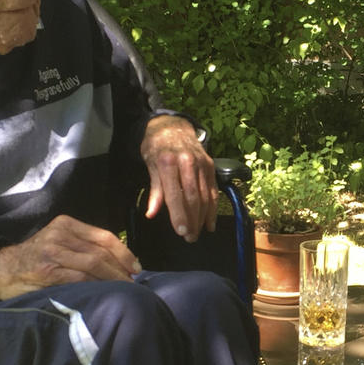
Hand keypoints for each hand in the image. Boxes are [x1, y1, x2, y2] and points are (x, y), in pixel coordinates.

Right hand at [0, 214, 140, 300]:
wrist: (0, 270)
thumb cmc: (35, 259)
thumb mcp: (58, 242)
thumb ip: (82, 246)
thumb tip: (120, 262)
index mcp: (65, 224)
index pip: (104, 237)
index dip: (124, 253)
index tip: (136, 268)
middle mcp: (59, 234)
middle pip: (101, 251)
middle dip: (121, 269)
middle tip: (134, 283)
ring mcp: (52, 252)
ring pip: (93, 264)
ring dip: (113, 279)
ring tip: (123, 289)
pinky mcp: (47, 271)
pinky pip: (80, 278)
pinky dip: (96, 286)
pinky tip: (105, 293)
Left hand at [141, 115, 217, 242]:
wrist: (173, 125)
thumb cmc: (157, 147)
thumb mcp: (150, 165)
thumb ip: (155, 190)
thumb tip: (151, 214)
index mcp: (168, 162)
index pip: (175, 194)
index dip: (179, 215)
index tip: (181, 232)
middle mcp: (188, 162)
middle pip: (193, 197)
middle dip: (192, 220)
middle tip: (190, 238)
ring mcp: (202, 164)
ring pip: (205, 196)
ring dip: (202, 218)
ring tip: (198, 233)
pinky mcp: (210, 166)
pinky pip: (213, 190)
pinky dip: (213, 208)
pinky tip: (209, 223)